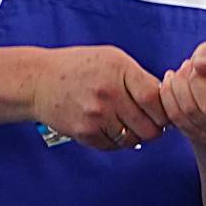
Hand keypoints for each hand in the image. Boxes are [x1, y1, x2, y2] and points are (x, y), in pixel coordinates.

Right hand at [30, 46, 168, 150]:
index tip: (165, 111)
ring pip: (133, 139)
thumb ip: (140, 77)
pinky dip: (118, 142)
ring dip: (137, 136)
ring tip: (131, 126)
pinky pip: (113, 146)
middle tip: (153, 124)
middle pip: (149, 126)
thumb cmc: (80, 67)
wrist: (39, 81)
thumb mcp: (114, 59)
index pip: (156, 100)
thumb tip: (167, 99)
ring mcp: (95, 115)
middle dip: (156, 128)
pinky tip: (113, 129)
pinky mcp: (84, 132)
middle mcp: (108, 94)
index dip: (166, 110)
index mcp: (120, 72)